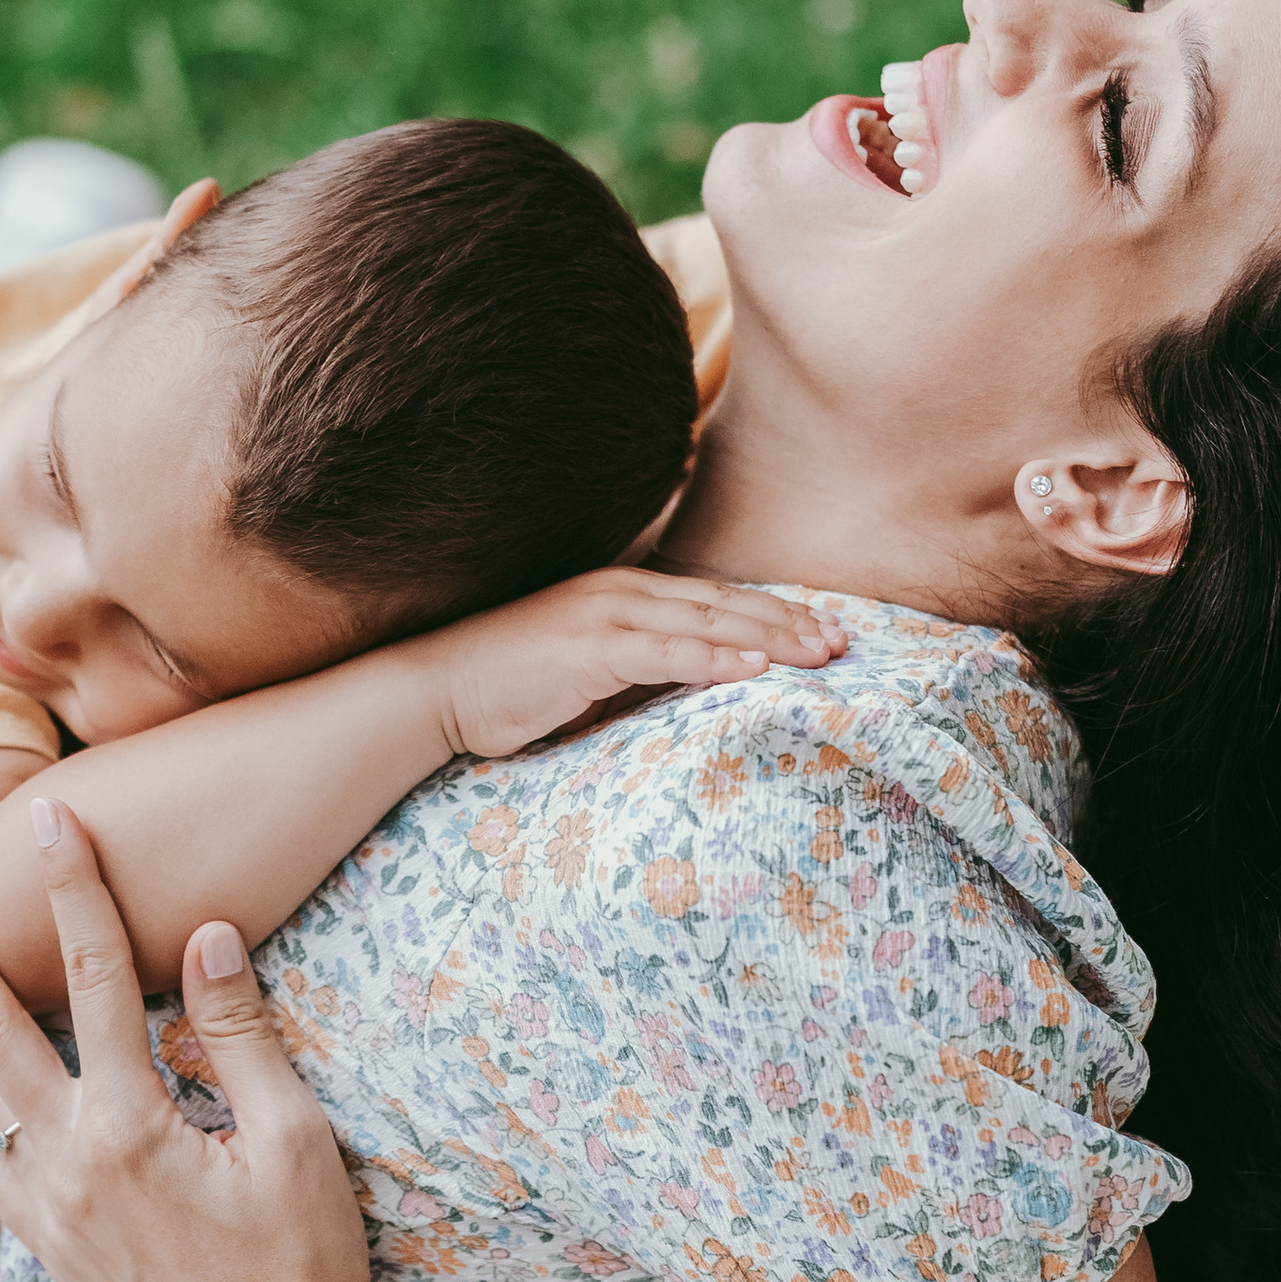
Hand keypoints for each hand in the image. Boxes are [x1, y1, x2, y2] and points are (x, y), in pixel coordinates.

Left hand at [0, 806, 383, 1281]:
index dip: (76, 888)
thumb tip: (207, 933)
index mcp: (131, 1124)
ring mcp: (47, 1206)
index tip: (53, 816)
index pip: (98, 976)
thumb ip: (241, 1036)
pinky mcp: (48, 1244)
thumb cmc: (304, 1267)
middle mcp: (67, 1160)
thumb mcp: (294, 1144)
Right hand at [424, 567, 849, 763]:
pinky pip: (667, 653)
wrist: (436, 689)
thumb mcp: (587, 673)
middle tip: (844, 642)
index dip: (773, 615)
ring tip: (820, 655)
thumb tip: (694, 688)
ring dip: (770, 639)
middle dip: (789, 623)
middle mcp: (621, 592)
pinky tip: (757, 669)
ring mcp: (605, 615)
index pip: (714, 601)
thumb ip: (638, 670)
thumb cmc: (508, 687)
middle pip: (724, 606)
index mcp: (624, 592)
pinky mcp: (590, 648)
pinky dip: (716, 659)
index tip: (823, 630)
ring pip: (707, 624)